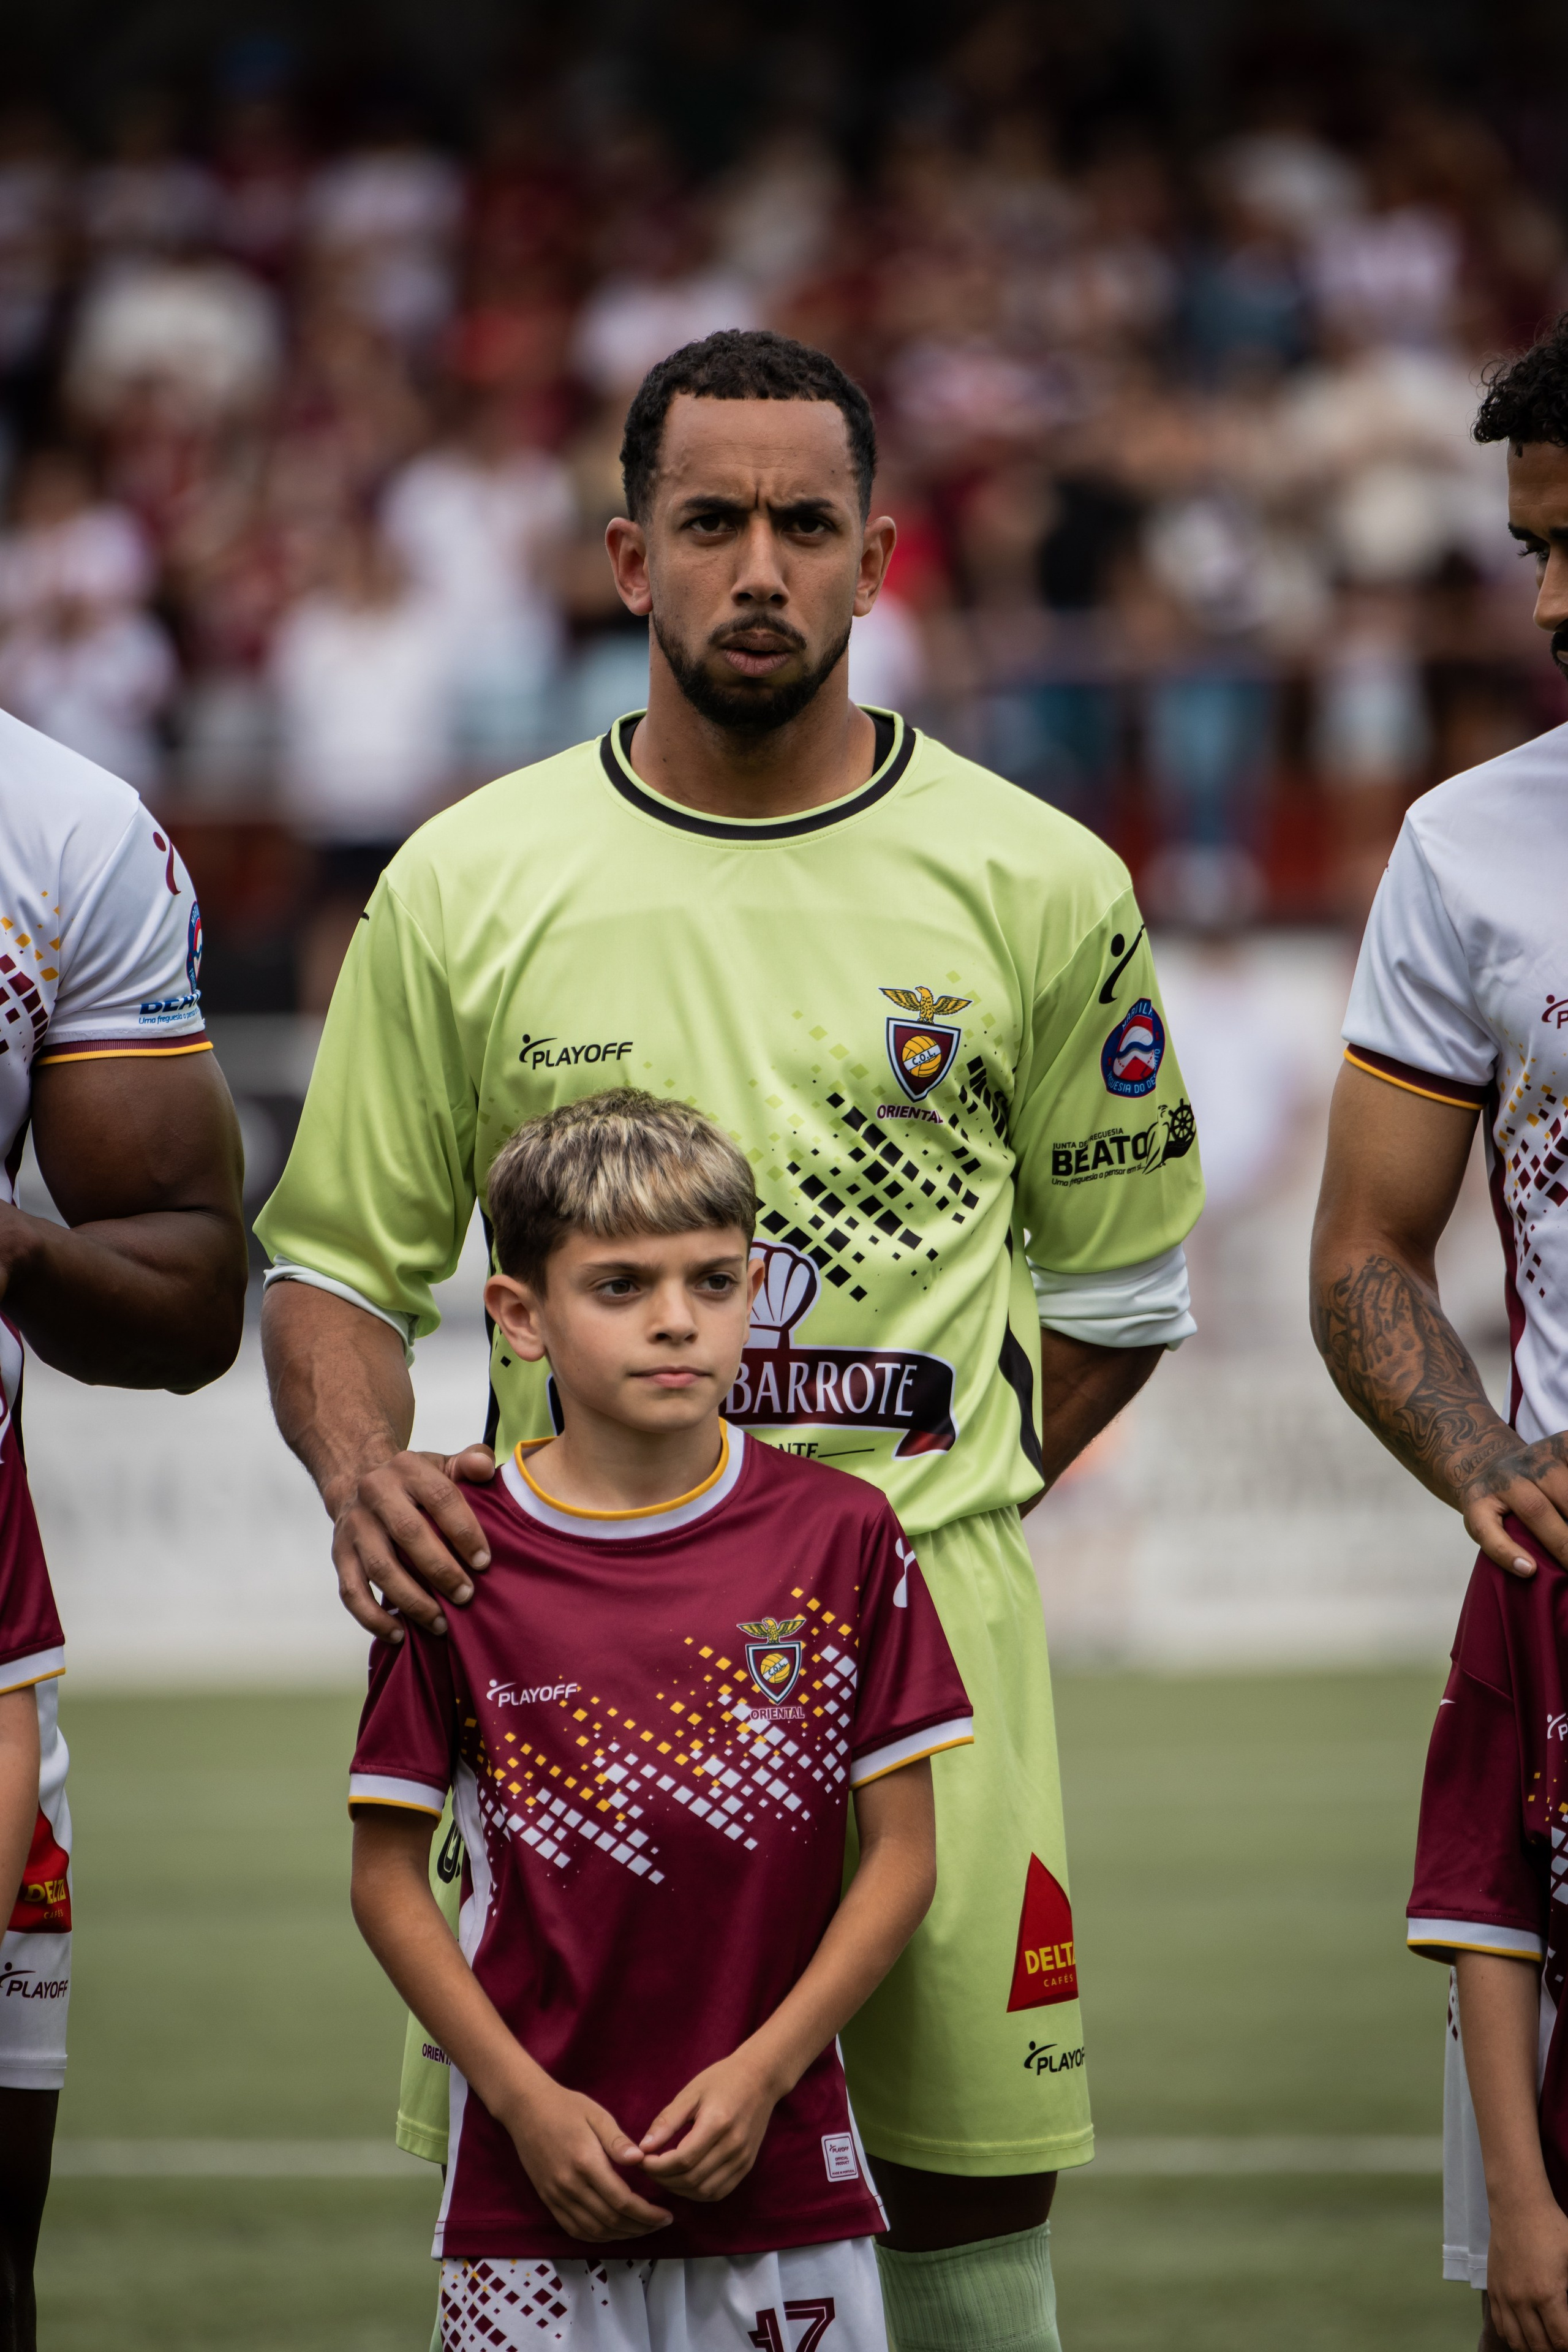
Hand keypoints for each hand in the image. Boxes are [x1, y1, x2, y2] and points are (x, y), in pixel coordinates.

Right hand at [329, 1443, 496, 1642]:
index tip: (483, 1562)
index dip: (464, 1531)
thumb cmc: (414, 1481)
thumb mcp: (443, 1464)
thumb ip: (471, 1462)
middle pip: (409, 1534)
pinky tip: (399, 1635)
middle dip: (441, 1570)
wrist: (357, 1478)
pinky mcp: (339, 1554)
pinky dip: (373, 1618)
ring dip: (412, 1600)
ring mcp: (355, 1526)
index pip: (441, 1498)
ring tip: (440, 1624)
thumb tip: (487, 1468)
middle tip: (466, 1596)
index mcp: (408, 1469)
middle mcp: (376, 1494)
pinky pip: (351, 1592)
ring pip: (381, 1568)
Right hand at [500, 2076, 672, 2242]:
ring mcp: (557, 2196)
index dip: (647, 2214)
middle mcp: (570, 2186)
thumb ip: (618, 2141)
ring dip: (622, 2235)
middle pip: (611, 2220)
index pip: (622, 2201)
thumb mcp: (597, 2115)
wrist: (526, 2109)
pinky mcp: (548, 2200)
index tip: (666, 2216)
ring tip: (643, 2229)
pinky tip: (613, 2232)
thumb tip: (640, 2160)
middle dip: (640, 2227)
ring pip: (594, 2230)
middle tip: (661, 2224)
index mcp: (586, 2163)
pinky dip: (597, 2237)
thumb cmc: (566, 2107)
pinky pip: (574, 2229)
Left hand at [637, 2050, 778, 2201]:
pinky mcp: (746, 2166)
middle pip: (692, 2179)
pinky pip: (718, 2192)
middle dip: (663, 2178)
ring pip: (704, 2191)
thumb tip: (644, 2148)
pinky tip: (684, 2180)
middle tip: (648, 2167)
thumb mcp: (690, 2093)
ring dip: (678, 2188)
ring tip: (663, 2174)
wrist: (760, 2078)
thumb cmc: (721, 2080)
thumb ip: (667, 2121)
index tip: (641, 2159)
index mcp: (718, 2123)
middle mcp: (733, 2145)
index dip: (657, 2166)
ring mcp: (743, 2159)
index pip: (682, 2160)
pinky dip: (697, 2192)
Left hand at [1462, 1435, 1567, 1579]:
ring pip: (1562, 1490)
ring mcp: (1533, 1458)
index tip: (1528, 1570)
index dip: (1505, 1551)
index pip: (1487, 1528)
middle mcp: (1504, 1477)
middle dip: (1563, 1542)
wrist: (1490, 1458)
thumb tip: (1531, 1569)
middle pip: (1534, 1510)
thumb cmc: (1495, 1507)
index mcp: (1479, 1500)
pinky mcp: (1559, 1445)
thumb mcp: (1486, 1524)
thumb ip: (1502, 1545)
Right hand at [1483, 2192, 1567, 2348]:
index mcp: (1547, 2293)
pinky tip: (1526, 2334)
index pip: (1561, 2340)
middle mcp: (1522, 2299)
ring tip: (1546, 2343)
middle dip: (1554, 2349)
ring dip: (1533, 2347)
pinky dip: (1514, 2337)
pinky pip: (1501, 2325)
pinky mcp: (1494, 2288)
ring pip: (1517, 2341)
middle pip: (1539, 2346)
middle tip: (1562, 2341)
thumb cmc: (1552, 2228)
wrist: (1517, 2205)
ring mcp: (1505, 2295)